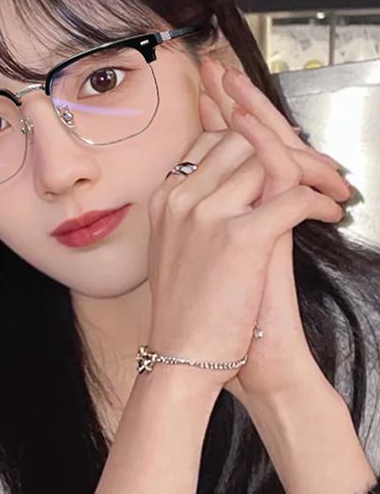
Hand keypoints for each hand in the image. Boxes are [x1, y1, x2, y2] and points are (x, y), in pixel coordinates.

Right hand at [145, 71, 343, 393]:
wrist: (180, 355)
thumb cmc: (182, 308)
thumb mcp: (173, 247)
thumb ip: (191, 212)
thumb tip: (227, 189)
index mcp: (165, 197)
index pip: (212, 141)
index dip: (252, 141)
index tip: (280, 158)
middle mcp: (182, 197)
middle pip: (241, 140)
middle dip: (285, 146)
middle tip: (315, 167)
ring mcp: (207, 213)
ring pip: (270, 160)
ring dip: (311, 170)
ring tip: (331, 189)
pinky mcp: (240, 237)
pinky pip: (293, 197)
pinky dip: (320, 202)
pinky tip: (330, 215)